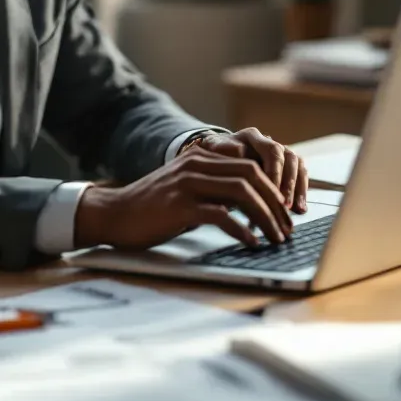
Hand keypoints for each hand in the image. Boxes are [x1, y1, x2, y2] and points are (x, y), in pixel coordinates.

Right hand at [74, 148, 292, 250]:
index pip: (249, 166)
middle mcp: (197, 165)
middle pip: (251, 176)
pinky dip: (242, 230)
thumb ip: (213, 188)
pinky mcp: (180, 206)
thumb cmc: (152, 207)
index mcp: (201, 158)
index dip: (272, 190)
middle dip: (275, 204)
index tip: (283, 214)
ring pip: (241, 193)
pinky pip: (221, 215)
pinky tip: (251, 242)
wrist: (115, 213)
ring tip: (275, 238)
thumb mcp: (186, 188)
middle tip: (286, 228)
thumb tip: (249, 205)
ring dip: (265, 217)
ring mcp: (188, 184)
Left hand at [190, 128, 307, 213]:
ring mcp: (279, 153)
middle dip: (288, 183)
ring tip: (295, 210)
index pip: (271, 150)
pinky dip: (301, 192)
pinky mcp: (284, 167)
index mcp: (251, 136)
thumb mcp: (212, 153)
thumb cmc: (212, 158)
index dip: (274, 171)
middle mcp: (269, 142)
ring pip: (297, 166)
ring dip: (297, 188)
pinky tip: (300, 210)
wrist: (212, 159)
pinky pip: (299, 176)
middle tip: (284, 204)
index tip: (271, 190)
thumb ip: (223, 152)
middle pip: (289, 158)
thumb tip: (239, 152)